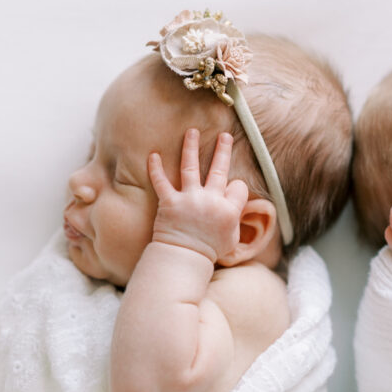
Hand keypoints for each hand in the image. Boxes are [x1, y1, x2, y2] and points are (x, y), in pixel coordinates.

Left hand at [148, 129, 249, 262]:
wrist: (183, 260)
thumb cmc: (209, 252)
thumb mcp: (232, 238)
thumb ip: (235, 219)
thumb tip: (237, 206)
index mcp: (229, 210)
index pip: (239, 187)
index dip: (237, 188)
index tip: (233, 190)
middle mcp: (211, 200)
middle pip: (219, 169)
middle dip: (223, 150)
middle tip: (225, 135)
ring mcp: (189, 199)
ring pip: (191, 166)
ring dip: (191, 146)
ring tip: (192, 131)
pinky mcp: (169, 202)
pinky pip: (161, 181)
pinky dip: (156, 168)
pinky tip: (153, 155)